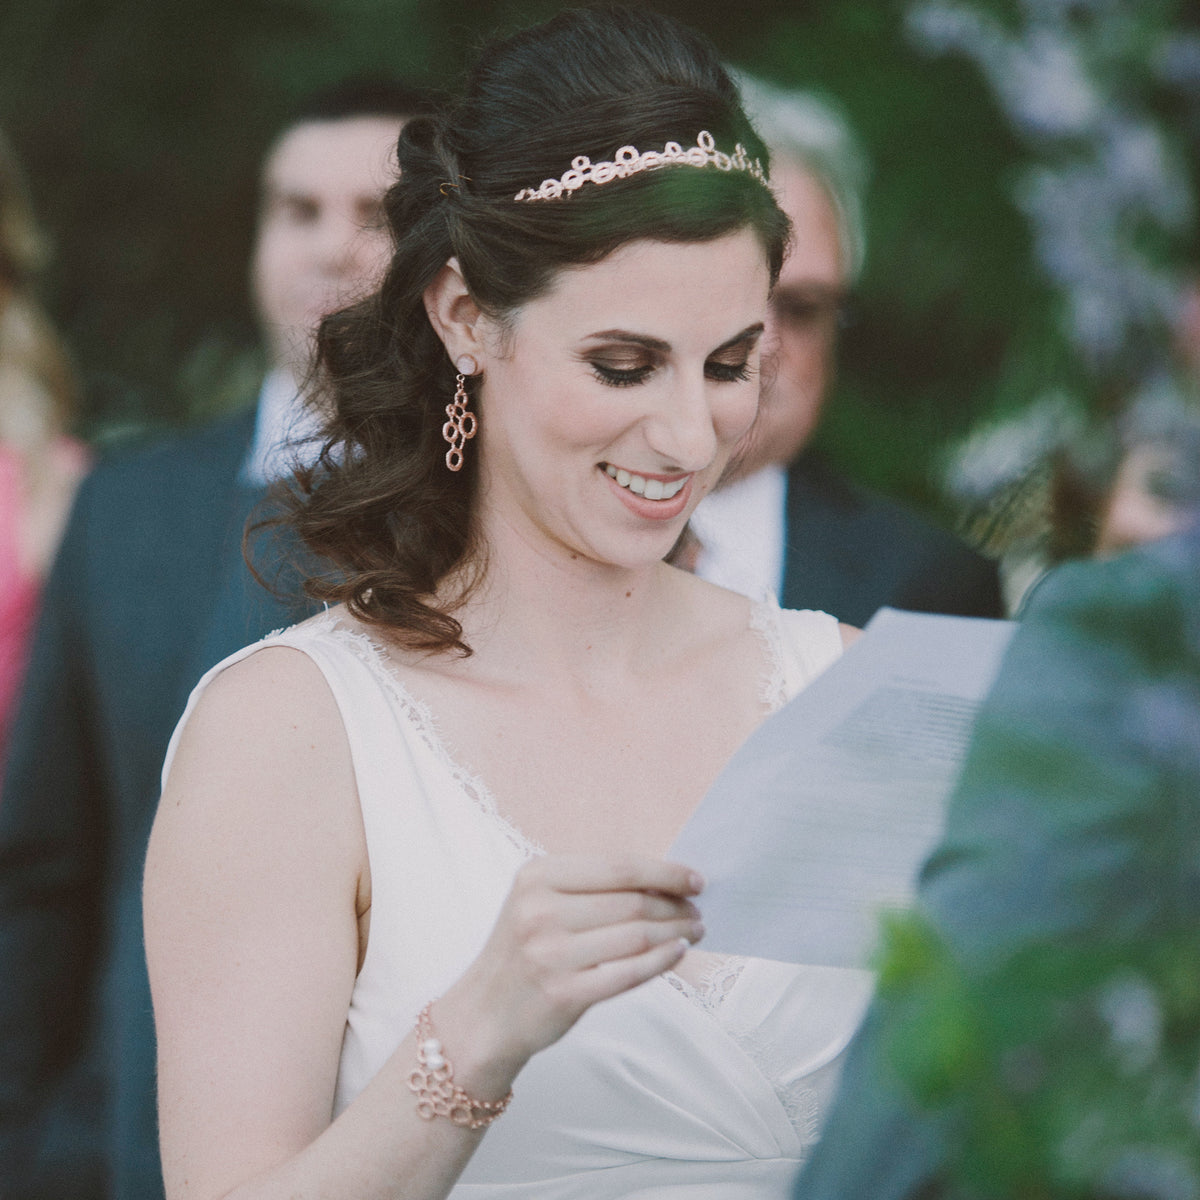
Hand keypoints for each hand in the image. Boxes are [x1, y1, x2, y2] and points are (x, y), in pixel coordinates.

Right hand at [438, 854, 704, 1091]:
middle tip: (697, 911)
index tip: (695, 879)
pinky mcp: (565, 994)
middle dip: (675, 905)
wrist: (483, 1016)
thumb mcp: (540, 903)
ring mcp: (551, 954)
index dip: (665, 871)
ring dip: (676, 932)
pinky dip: (662, 961)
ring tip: (694, 931)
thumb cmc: (523, 953)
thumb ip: (591, 887)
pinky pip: (631, 972)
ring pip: (637, 936)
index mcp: (537, 876)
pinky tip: (677, 953)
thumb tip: (664, 879)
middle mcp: (540, 911)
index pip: (618, 866)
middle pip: (633, 901)